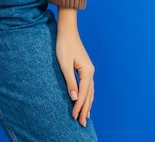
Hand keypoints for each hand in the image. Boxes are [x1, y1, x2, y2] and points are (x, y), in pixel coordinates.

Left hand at [56, 8, 94, 126]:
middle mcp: (91, 72)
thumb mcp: (64, 64)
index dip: (79, 106)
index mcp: (87, 72)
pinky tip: (85, 99)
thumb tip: (74, 98)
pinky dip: (87, 95)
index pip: (83, 94)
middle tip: (81, 123)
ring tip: (85, 116)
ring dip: (87, 104)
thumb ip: (70, 81)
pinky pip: (88, 86)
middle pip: (89, 94)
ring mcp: (89, 70)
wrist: (67, 30)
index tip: (74, 117)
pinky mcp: (85, 67)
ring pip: (90, 91)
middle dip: (85, 109)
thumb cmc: (64, 45)